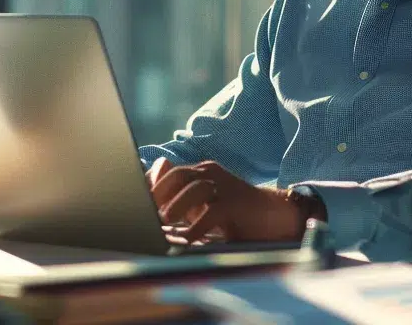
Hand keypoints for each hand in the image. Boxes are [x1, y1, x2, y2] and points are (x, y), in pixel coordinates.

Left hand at [147, 159, 303, 242]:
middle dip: (161, 192)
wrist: (273, 216)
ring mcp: (225, 187)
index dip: (153, 184)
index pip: (171, 172)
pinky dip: (198, 226)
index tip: (137, 199)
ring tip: (165, 220)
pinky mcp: (236, 204)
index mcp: (201, 173)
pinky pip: (213, 212)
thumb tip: (154, 209)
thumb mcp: (203, 205)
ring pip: (196, 189)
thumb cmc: (234, 214)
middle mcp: (211, 175)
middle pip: (180, 175)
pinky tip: (188, 238)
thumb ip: (181, 201)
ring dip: (177, 205)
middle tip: (147, 210)